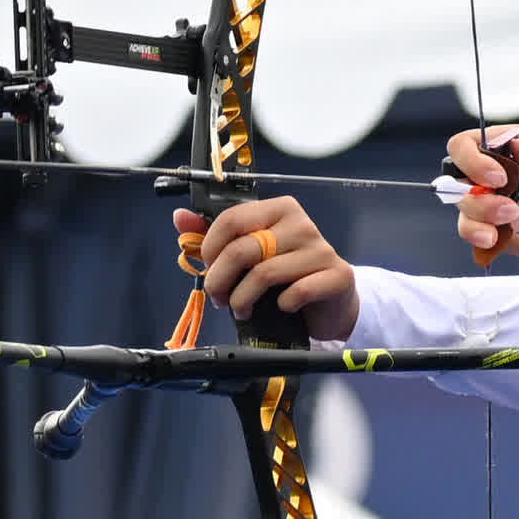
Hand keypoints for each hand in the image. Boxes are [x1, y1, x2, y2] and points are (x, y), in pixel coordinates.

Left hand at [178, 196, 358, 338]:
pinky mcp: (337, 275)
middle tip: (218, 298)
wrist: (331, 301)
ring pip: (265, 273)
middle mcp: (301, 224)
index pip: (231, 219)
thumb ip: (215, 235)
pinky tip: (281, 307)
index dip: (210, 249)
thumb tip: (180, 217)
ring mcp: (321, 249)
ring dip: (243, 299)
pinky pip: (297, 291)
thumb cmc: (286, 275)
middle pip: (242, 249)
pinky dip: (282, 305)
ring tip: (242, 309)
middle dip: (219, 280)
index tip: (207, 268)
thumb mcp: (249, 253)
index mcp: (278, 209)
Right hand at [445, 124, 518, 264]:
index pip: (459, 148)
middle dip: (480, 206)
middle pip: (457, 193)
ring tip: (508, 229)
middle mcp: (477, 176)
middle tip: (511, 209)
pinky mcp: (498, 226)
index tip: (499, 178)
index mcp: (486, 146)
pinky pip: (496, 245)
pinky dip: (518, 246)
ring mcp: (485, 203)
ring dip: (481, 231)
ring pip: (467, 223)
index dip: (471, 164)